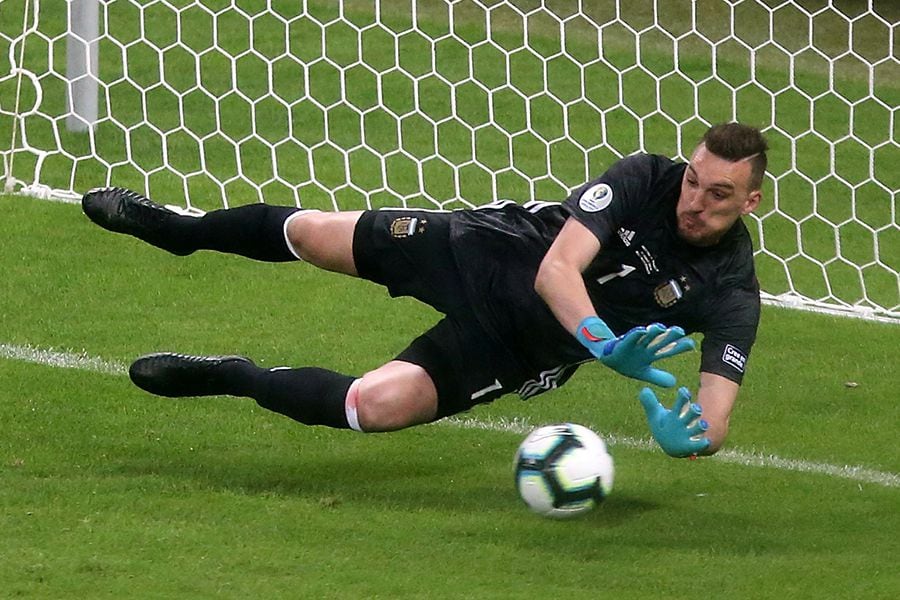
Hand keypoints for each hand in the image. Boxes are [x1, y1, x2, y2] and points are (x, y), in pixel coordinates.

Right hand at [577, 320, 694, 386]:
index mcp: (651, 353)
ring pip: (646, 337)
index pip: (668, 349)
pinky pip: (630, 338)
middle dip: (670, 336)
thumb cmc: (627, 363)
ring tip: (661, 328)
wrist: (608, 358)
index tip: (691, 345)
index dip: (679, 347)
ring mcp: (635, 344)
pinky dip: (636, 334)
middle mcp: (646, 347)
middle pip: (660, 340)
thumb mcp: (644, 373)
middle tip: (680, 331)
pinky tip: (642, 331)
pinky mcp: (623, 343)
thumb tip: (674, 383)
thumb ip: (658, 377)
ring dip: (653, 332)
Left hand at [638, 387, 709, 457]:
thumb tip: (644, 389)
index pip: (681, 401)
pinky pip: (699, 445)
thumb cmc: (665, 426)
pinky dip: (703, 444)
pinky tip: (705, 441)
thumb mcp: (655, 415)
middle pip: (692, 413)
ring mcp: (689, 433)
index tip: (683, 391)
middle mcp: (685, 422)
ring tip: (702, 425)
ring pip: (698, 428)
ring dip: (701, 426)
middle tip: (695, 408)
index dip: (683, 396)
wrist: (672, 446)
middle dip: (695, 410)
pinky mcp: (691, 446)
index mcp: (676, 413)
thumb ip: (650, 403)